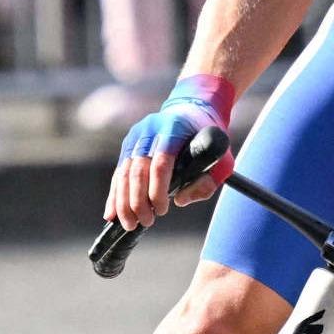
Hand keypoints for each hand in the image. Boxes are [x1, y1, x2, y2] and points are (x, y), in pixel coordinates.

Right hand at [107, 74, 234, 229]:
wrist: (191, 109)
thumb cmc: (208, 137)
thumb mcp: (221, 157)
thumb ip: (208, 181)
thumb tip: (181, 200)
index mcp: (174, 129)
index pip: (160, 163)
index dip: (157, 190)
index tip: (162, 210)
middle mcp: (150, 130)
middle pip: (138, 169)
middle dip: (138, 201)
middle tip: (146, 222)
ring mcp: (136, 136)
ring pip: (124, 172)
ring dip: (124, 201)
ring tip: (130, 224)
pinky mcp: (128, 144)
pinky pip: (119, 172)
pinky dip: (115, 194)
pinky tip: (112, 214)